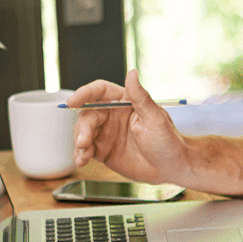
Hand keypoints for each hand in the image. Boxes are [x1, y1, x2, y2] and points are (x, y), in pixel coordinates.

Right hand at [67, 70, 187, 184]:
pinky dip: (79, 154)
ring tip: (83, 154)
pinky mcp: (103, 150)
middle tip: (83, 141)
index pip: (100, 91)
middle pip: (87, 113)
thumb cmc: (168, 141)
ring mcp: (107, 133)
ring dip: (78, 141)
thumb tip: (132, 72)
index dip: (84, 94)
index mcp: (125, 102)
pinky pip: (85, 149)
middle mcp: (113, 115)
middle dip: (82, 127)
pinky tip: (81, 160)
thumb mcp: (155, 119)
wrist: (170, 169)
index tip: (72, 101)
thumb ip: (140, 97)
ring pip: (83, 131)